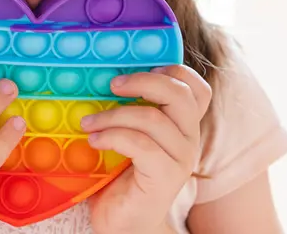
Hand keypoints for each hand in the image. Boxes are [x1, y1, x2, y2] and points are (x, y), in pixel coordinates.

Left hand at [81, 65, 211, 233]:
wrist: (125, 225)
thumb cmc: (121, 178)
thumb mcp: (131, 137)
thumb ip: (131, 112)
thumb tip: (103, 77)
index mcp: (184, 126)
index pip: (198, 89)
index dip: (176, 71)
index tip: (142, 68)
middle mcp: (190, 139)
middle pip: (180, 94)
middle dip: (143, 81)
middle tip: (111, 84)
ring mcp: (180, 159)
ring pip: (153, 118)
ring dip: (113, 115)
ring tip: (88, 122)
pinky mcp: (165, 177)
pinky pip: (141, 144)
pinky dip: (112, 136)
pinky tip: (94, 141)